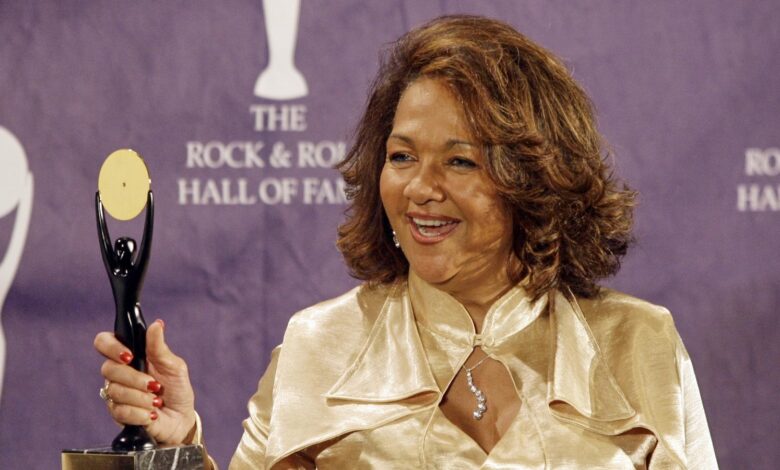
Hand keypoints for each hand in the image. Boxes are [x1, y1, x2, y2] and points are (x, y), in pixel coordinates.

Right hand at [94, 320, 196, 444]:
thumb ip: (159, 347)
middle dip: (134, 378)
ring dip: (140, 397)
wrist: (180, 418)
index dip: (111, 347)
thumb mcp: (173, 366)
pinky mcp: (117, 413)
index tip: (129, 356)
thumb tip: (157, 324)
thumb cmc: (176, 388)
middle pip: (108, 369)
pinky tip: (151, 413)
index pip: (104, 342)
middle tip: (154, 385)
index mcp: (131, 355)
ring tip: (156, 401)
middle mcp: (119, 372)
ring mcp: (116, 393)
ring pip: (114, 391)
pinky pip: (119, 410)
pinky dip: (140, 413)